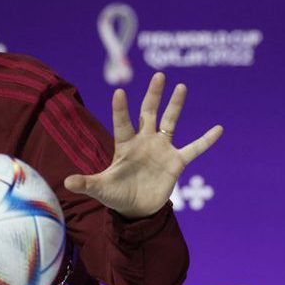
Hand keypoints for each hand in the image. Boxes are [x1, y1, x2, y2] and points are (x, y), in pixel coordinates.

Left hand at [64, 72, 222, 218]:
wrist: (136, 209)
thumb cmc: (116, 195)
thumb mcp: (100, 189)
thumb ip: (86, 183)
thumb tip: (66, 183)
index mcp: (125, 144)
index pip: (122, 122)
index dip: (121, 108)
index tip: (119, 92)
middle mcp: (144, 141)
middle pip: (149, 112)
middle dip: (153, 94)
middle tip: (159, 74)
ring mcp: (161, 149)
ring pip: (170, 121)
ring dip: (176, 105)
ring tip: (182, 86)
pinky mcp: (176, 162)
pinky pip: (194, 148)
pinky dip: (206, 140)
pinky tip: (219, 128)